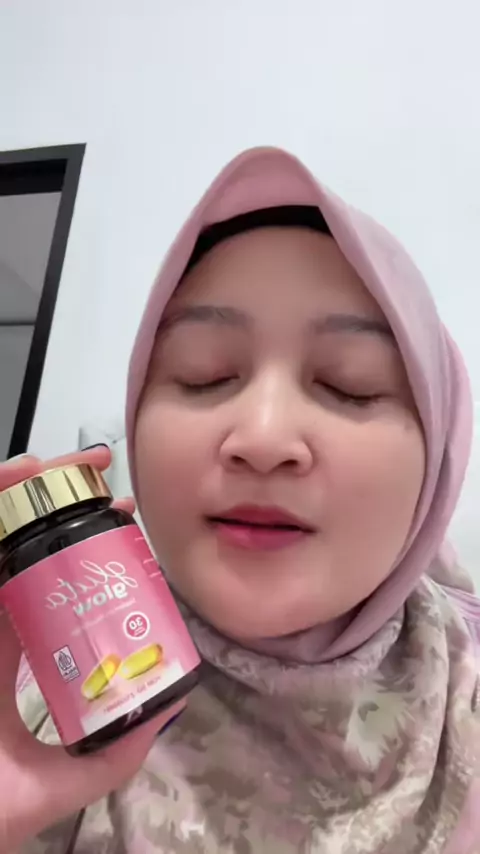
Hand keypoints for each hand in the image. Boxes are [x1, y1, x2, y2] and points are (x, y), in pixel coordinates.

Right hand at [0, 447, 184, 851]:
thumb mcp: (55, 785)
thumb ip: (113, 757)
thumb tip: (171, 708)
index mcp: (10, 656)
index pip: (49, 585)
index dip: (82, 546)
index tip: (119, 517)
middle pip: (18, 549)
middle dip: (53, 503)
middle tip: (94, 469)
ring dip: (14, 492)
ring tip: (54, 460)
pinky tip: (13, 476)